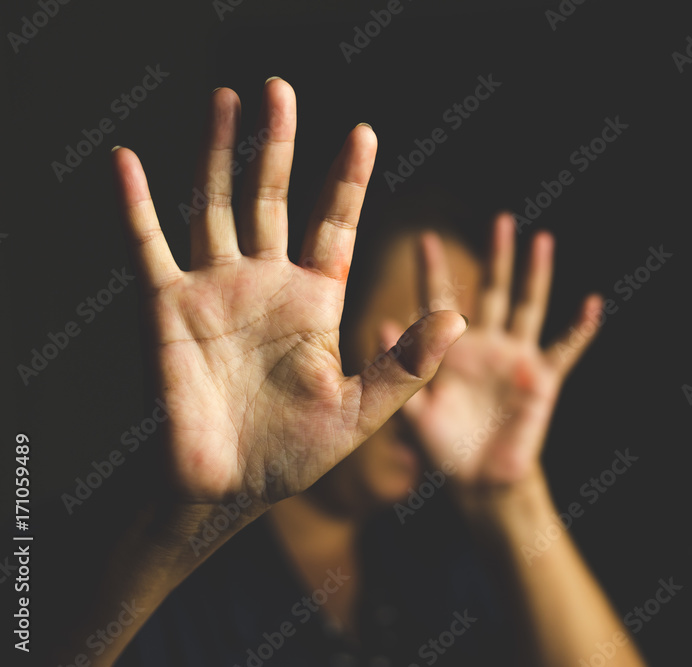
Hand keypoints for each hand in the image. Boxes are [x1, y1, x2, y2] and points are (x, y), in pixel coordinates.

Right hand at [111, 78, 466, 509]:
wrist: (227, 490)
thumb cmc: (294, 454)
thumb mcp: (363, 410)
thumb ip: (408, 364)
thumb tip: (459, 315)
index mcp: (315, 301)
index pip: (335, 224)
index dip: (348, 180)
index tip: (365, 132)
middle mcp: (266, 284)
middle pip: (273, 197)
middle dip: (278, 143)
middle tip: (281, 88)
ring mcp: (215, 290)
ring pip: (216, 204)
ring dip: (217, 152)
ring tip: (224, 98)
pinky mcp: (167, 308)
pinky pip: (147, 245)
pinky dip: (133, 204)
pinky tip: (125, 160)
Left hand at [380, 214, 603, 491]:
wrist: (479, 483)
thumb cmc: (441, 448)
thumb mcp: (413, 414)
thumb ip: (401, 372)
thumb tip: (382, 324)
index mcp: (451, 350)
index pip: (440, 301)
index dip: (433, 271)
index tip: (423, 238)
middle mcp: (486, 345)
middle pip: (493, 291)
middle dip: (497, 257)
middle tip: (500, 221)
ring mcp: (516, 359)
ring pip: (529, 307)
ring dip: (536, 275)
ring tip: (542, 240)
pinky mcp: (542, 380)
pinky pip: (565, 349)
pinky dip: (579, 328)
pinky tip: (592, 303)